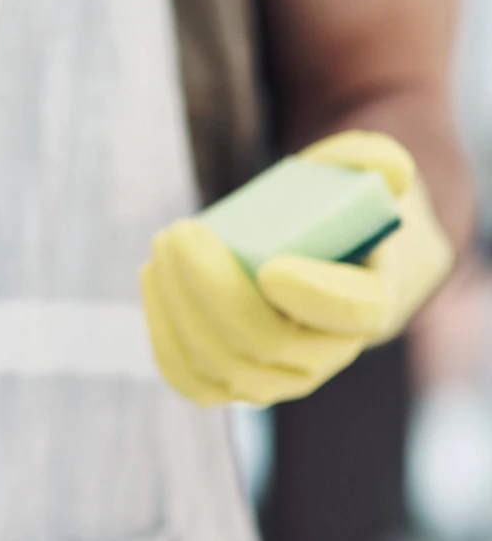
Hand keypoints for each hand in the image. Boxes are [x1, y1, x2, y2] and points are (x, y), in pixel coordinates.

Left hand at [141, 130, 454, 405]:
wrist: (326, 259)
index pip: (350, 313)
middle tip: (178, 232)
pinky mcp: (237, 380)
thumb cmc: (337, 210)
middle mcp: (329, 353)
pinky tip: (153, 283)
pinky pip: (195, 380)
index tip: (269, 266)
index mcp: (372, 302)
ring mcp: (282, 375)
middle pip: (268, 342)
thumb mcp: (363, 175)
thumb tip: (386, 168)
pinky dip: (165, 338)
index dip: (314, 297)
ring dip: (180, 310)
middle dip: (212, 289)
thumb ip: (375, 159)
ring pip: (226, 368)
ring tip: (160, 252)